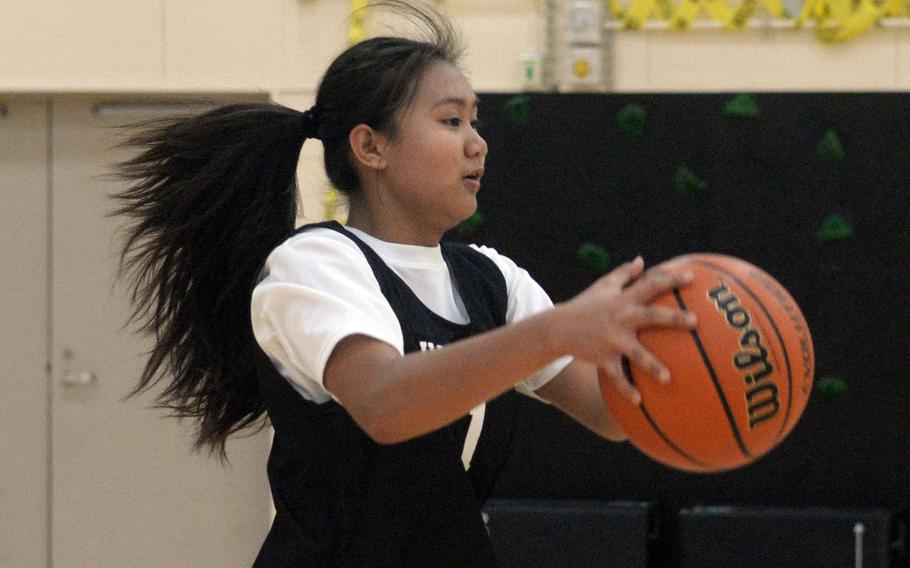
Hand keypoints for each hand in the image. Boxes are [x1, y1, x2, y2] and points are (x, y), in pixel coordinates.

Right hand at [555, 256, 696, 404]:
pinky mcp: (603, 358)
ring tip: (667, 378)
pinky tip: (638, 402)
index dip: (671, 279)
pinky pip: (616, 376)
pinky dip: (625, 389)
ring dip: (652, 365)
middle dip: (673, 318)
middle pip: (651, 317)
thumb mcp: (603, 286)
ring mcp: (612, 340)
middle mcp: (621, 318)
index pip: (651, 285)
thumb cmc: (585, 304)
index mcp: (624, 299)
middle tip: (695, 322)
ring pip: (636, 353)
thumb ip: (625, 273)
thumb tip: (642, 260)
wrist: (558, 328)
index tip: (692, 276)